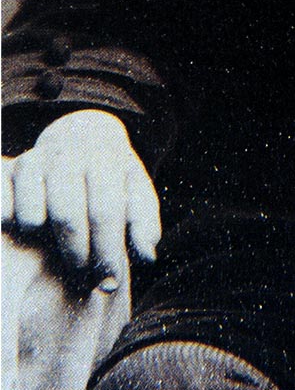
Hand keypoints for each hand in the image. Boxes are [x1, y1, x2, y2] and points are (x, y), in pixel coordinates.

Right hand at [2, 109, 159, 288]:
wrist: (80, 141)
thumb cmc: (110, 179)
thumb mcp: (135, 192)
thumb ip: (143, 221)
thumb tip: (148, 255)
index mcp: (102, 158)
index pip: (105, 210)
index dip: (108, 251)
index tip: (111, 283)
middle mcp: (67, 155)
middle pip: (67, 215)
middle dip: (78, 255)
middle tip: (85, 276)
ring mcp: (34, 161)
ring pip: (33, 217)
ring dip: (46, 244)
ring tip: (61, 251)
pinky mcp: (7, 171)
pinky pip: (4, 212)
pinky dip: (16, 229)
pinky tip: (34, 232)